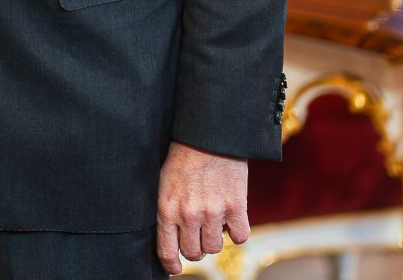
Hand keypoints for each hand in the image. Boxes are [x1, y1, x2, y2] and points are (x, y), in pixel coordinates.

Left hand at [156, 141, 248, 274]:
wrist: (208, 136)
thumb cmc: (182, 158)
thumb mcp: (162, 183)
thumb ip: (166, 211)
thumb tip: (169, 238)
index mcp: (166, 209)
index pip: (167, 251)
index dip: (171, 265)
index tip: (175, 268)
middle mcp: (189, 214)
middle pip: (193, 253)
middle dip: (195, 249)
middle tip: (197, 235)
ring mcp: (213, 212)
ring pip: (215, 248)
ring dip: (214, 239)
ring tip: (213, 222)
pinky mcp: (235, 207)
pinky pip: (240, 237)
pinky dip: (237, 232)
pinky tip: (231, 219)